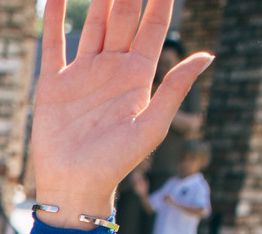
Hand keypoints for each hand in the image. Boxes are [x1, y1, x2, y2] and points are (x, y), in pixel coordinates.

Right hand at [29, 0, 210, 223]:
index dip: (160, 1)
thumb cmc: (116, 164)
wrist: (75, 186)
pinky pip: (55, 44)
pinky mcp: (55, 84)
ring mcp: (83, 74)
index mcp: (138, 76)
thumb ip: (175, 89)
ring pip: (94, 24)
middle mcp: (112, 69)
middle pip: (124, 18)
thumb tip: (206, 55)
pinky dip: (56, 20)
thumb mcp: (152, 127)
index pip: (153, 27)